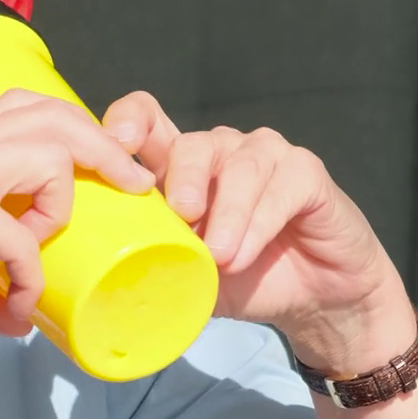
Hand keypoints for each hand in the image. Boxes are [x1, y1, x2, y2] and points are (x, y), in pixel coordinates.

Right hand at [0, 90, 155, 334]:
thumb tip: (18, 323)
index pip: (28, 106)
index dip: (78, 127)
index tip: (110, 164)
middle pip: (53, 113)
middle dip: (104, 145)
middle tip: (133, 182)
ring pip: (51, 156)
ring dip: (62, 208)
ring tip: (43, 250)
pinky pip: (24, 237)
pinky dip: (29, 276)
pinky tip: (16, 302)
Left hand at [101, 92, 414, 375]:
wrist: (314, 298)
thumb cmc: (245, 281)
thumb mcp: (188, 276)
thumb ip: (154, 265)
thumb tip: (103, 282)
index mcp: (181, 169)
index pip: (146, 120)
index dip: (127, 123)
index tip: (114, 149)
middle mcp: (220, 152)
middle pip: (191, 145)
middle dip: (183, 182)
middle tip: (182, 219)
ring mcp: (264, 155)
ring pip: (238, 166)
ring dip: (226, 214)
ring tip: (219, 256)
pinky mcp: (305, 170)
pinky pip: (280, 186)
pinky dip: (259, 223)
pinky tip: (245, 254)